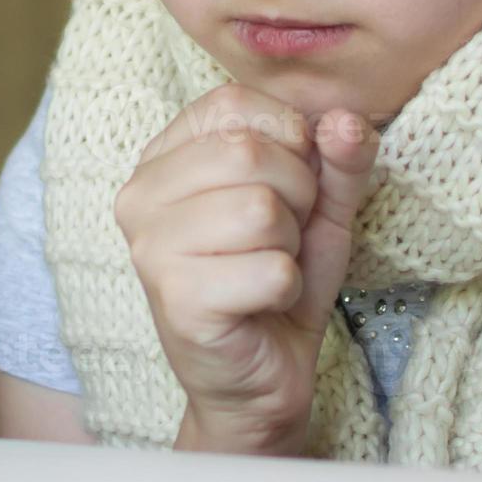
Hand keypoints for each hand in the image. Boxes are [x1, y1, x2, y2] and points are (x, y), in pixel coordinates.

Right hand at [113, 83, 380, 454]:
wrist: (260, 377)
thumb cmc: (276, 281)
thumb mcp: (319, 207)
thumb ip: (338, 157)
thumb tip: (342, 119)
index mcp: (161, 160)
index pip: (232, 104)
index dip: (287, 138)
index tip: (284, 186)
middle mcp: (139, 197)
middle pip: (248, 153)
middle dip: (296, 196)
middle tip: (279, 238)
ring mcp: (150, 249)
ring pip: (261, 210)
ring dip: (289, 246)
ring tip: (268, 269)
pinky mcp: (176, 299)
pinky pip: (271, 269)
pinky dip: (287, 289)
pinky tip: (261, 303)